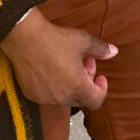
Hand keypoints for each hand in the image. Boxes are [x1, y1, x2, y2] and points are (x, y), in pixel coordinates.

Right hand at [1, 8, 116, 112]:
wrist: (25, 39)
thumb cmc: (56, 40)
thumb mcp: (83, 41)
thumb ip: (100, 49)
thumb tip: (114, 52)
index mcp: (78, 88)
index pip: (96, 101)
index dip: (102, 89)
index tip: (101, 76)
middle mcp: (62, 98)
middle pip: (81, 98)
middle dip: (87, 82)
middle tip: (85, 62)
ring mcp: (44, 98)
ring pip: (64, 96)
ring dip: (71, 84)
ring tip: (68, 64)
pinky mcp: (31, 94)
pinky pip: (48, 95)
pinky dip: (55, 86)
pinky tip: (51, 69)